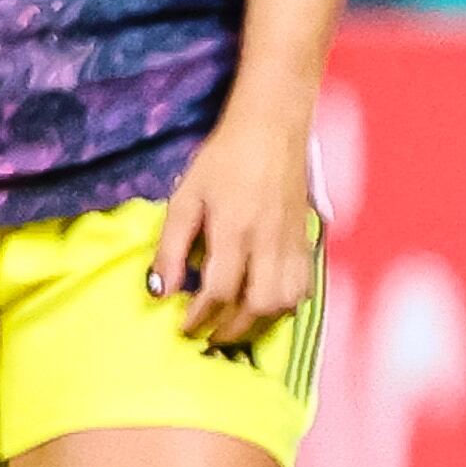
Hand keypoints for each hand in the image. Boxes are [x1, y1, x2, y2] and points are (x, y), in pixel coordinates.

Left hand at [153, 112, 316, 350]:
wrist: (271, 131)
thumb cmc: (222, 161)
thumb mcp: (185, 198)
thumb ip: (171, 248)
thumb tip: (159, 292)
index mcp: (235, 230)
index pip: (220, 290)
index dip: (200, 317)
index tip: (184, 328)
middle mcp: (269, 241)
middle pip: (259, 305)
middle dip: (231, 329)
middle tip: (208, 335)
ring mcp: (293, 243)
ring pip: (287, 302)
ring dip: (259, 322)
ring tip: (234, 325)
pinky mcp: (306, 240)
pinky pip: (304, 287)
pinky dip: (285, 306)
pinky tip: (264, 304)